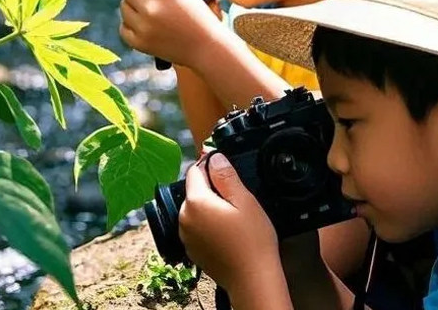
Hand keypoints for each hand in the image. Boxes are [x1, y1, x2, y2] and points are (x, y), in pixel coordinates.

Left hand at [119, 0, 224, 68]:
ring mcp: (144, 28)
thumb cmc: (197, 15)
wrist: (205, 47)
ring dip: (132, 4)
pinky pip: (123, 26)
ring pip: (123, 6)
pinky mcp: (139, 43)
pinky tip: (146, 23)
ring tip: (150, 8)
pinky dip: (131, 23)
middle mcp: (152, 10)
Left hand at [179, 153, 281, 295]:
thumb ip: (226, 176)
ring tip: (233, 216)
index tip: (227, 171)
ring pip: (195, 207)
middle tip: (236, 198)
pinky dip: (208, 223)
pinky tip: (227, 231)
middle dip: (212, 187)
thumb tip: (214, 156)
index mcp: (195, 202)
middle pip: (194, 189)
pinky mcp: (191, 249)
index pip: (195, 170)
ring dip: (210, 205)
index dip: (211, 165)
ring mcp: (186, 236)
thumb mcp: (245, 200)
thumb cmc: (252, 242)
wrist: (252, 281)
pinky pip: (197, 225)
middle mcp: (185, 218)